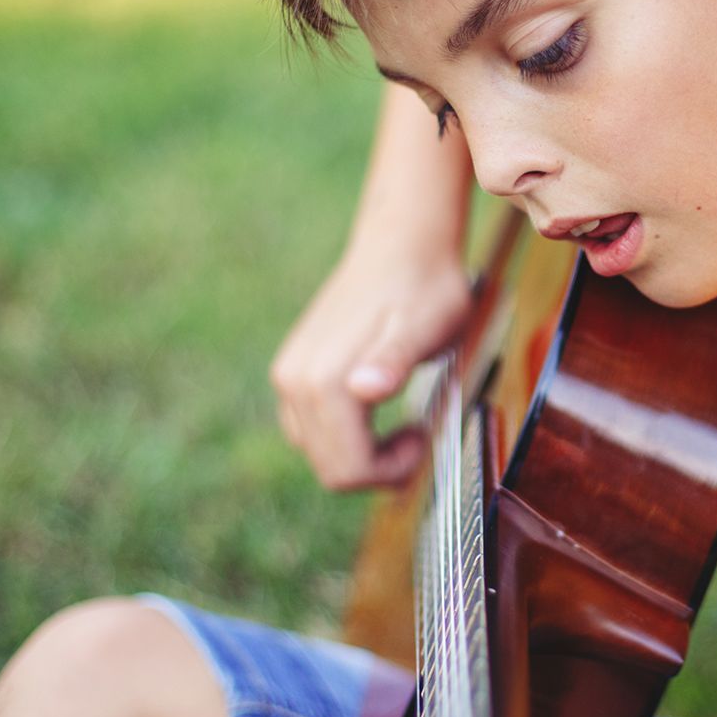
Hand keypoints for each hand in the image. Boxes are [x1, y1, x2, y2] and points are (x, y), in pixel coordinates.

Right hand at [270, 240, 469, 489]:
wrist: (403, 246)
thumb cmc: (425, 287)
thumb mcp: (427, 329)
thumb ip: (395, 361)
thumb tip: (363, 388)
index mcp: (324, 379)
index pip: (348, 469)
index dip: (392, 470)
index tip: (422, 438)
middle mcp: (294, 380)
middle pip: (330, 468)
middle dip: (377, 467)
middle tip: (417, 436)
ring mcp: (289, 375)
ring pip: (318, 452)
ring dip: (361, 454)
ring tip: (401, 425)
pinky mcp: (294, 370)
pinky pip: (311, 428)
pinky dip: (345, 435)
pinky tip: (377, 412)